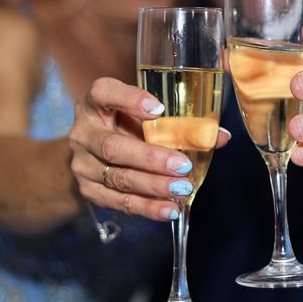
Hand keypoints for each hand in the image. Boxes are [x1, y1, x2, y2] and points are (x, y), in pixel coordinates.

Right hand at [68, 77, 230, 220]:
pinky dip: (147, 207)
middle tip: (182, 165)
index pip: (104, 92)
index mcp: (95, 102)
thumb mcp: (145, 116)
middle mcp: (83, 132)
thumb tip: (219, 136)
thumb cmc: (126, 125)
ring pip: (117, 177)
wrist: (93, 153)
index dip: (129, 99)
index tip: (158, 108)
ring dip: (153, 186)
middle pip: (112, 146)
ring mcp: (82, 164)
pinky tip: (170, 209)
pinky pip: (118, 201)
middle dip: (150, 158)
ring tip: (182, 189)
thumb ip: (180, 122)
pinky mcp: (88, 190)